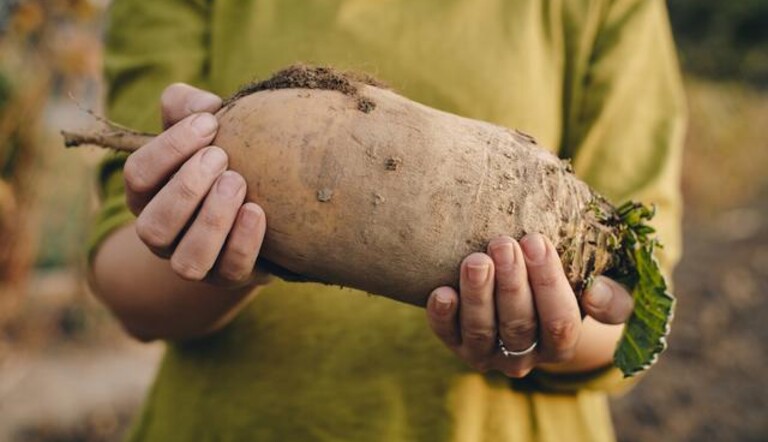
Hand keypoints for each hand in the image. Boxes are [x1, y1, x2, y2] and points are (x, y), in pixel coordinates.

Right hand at [124, 83, 266, 286]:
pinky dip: (243, 242)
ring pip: (187, 260)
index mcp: (148, 194)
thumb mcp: (203, 128)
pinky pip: (230, 270)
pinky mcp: (229, 276)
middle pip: (153, 225)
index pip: (137, 175)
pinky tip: (257, 211)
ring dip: (211, 220)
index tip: (209, 122)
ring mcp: (194, 260)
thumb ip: (191, 106)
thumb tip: (204, 106)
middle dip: (186, 188)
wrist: (260, 206)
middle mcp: (162, 234)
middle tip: (221, 157)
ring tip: (238, 183)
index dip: (169, 148)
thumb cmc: (222, 158)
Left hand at [426, 234, 632, 376]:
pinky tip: (441, 291)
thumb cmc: (570, 286)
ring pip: (481, 331)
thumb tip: (597, 292)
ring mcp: (487, 353)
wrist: (528, 295)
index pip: (559, 322)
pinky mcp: (456, 344)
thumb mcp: (604, 292)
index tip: (537, 241)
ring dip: (477, 295)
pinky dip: (442, 316)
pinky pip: (446, 335)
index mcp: (561, 344)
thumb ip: (615, 298)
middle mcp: (524, 355)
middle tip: (503, 243)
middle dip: (511, 283)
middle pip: (518, 325)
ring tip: (475, 260)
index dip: (549, 283)